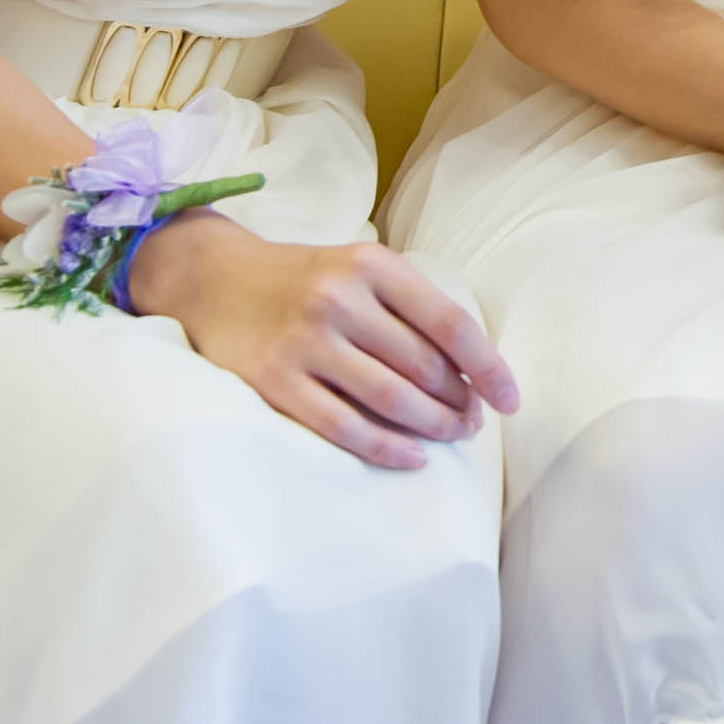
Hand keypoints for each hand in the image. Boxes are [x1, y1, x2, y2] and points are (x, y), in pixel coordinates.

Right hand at [129, 214, 520, 468]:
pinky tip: (412, 457)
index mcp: (371, 266)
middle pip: (423, 366)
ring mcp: (304, 341)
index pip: (449, 322)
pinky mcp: (274, 381)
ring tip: (452, 435)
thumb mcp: (358, 271)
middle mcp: (339, 299)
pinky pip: (343, 426)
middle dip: (460, 401)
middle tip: (474, 420)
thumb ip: (409, 307)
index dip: (488, 366)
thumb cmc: (303, 280)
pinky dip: (386, 447)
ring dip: (432, 426)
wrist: (213, 281)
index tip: (511, 399)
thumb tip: (473, 367)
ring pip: (390, 398)